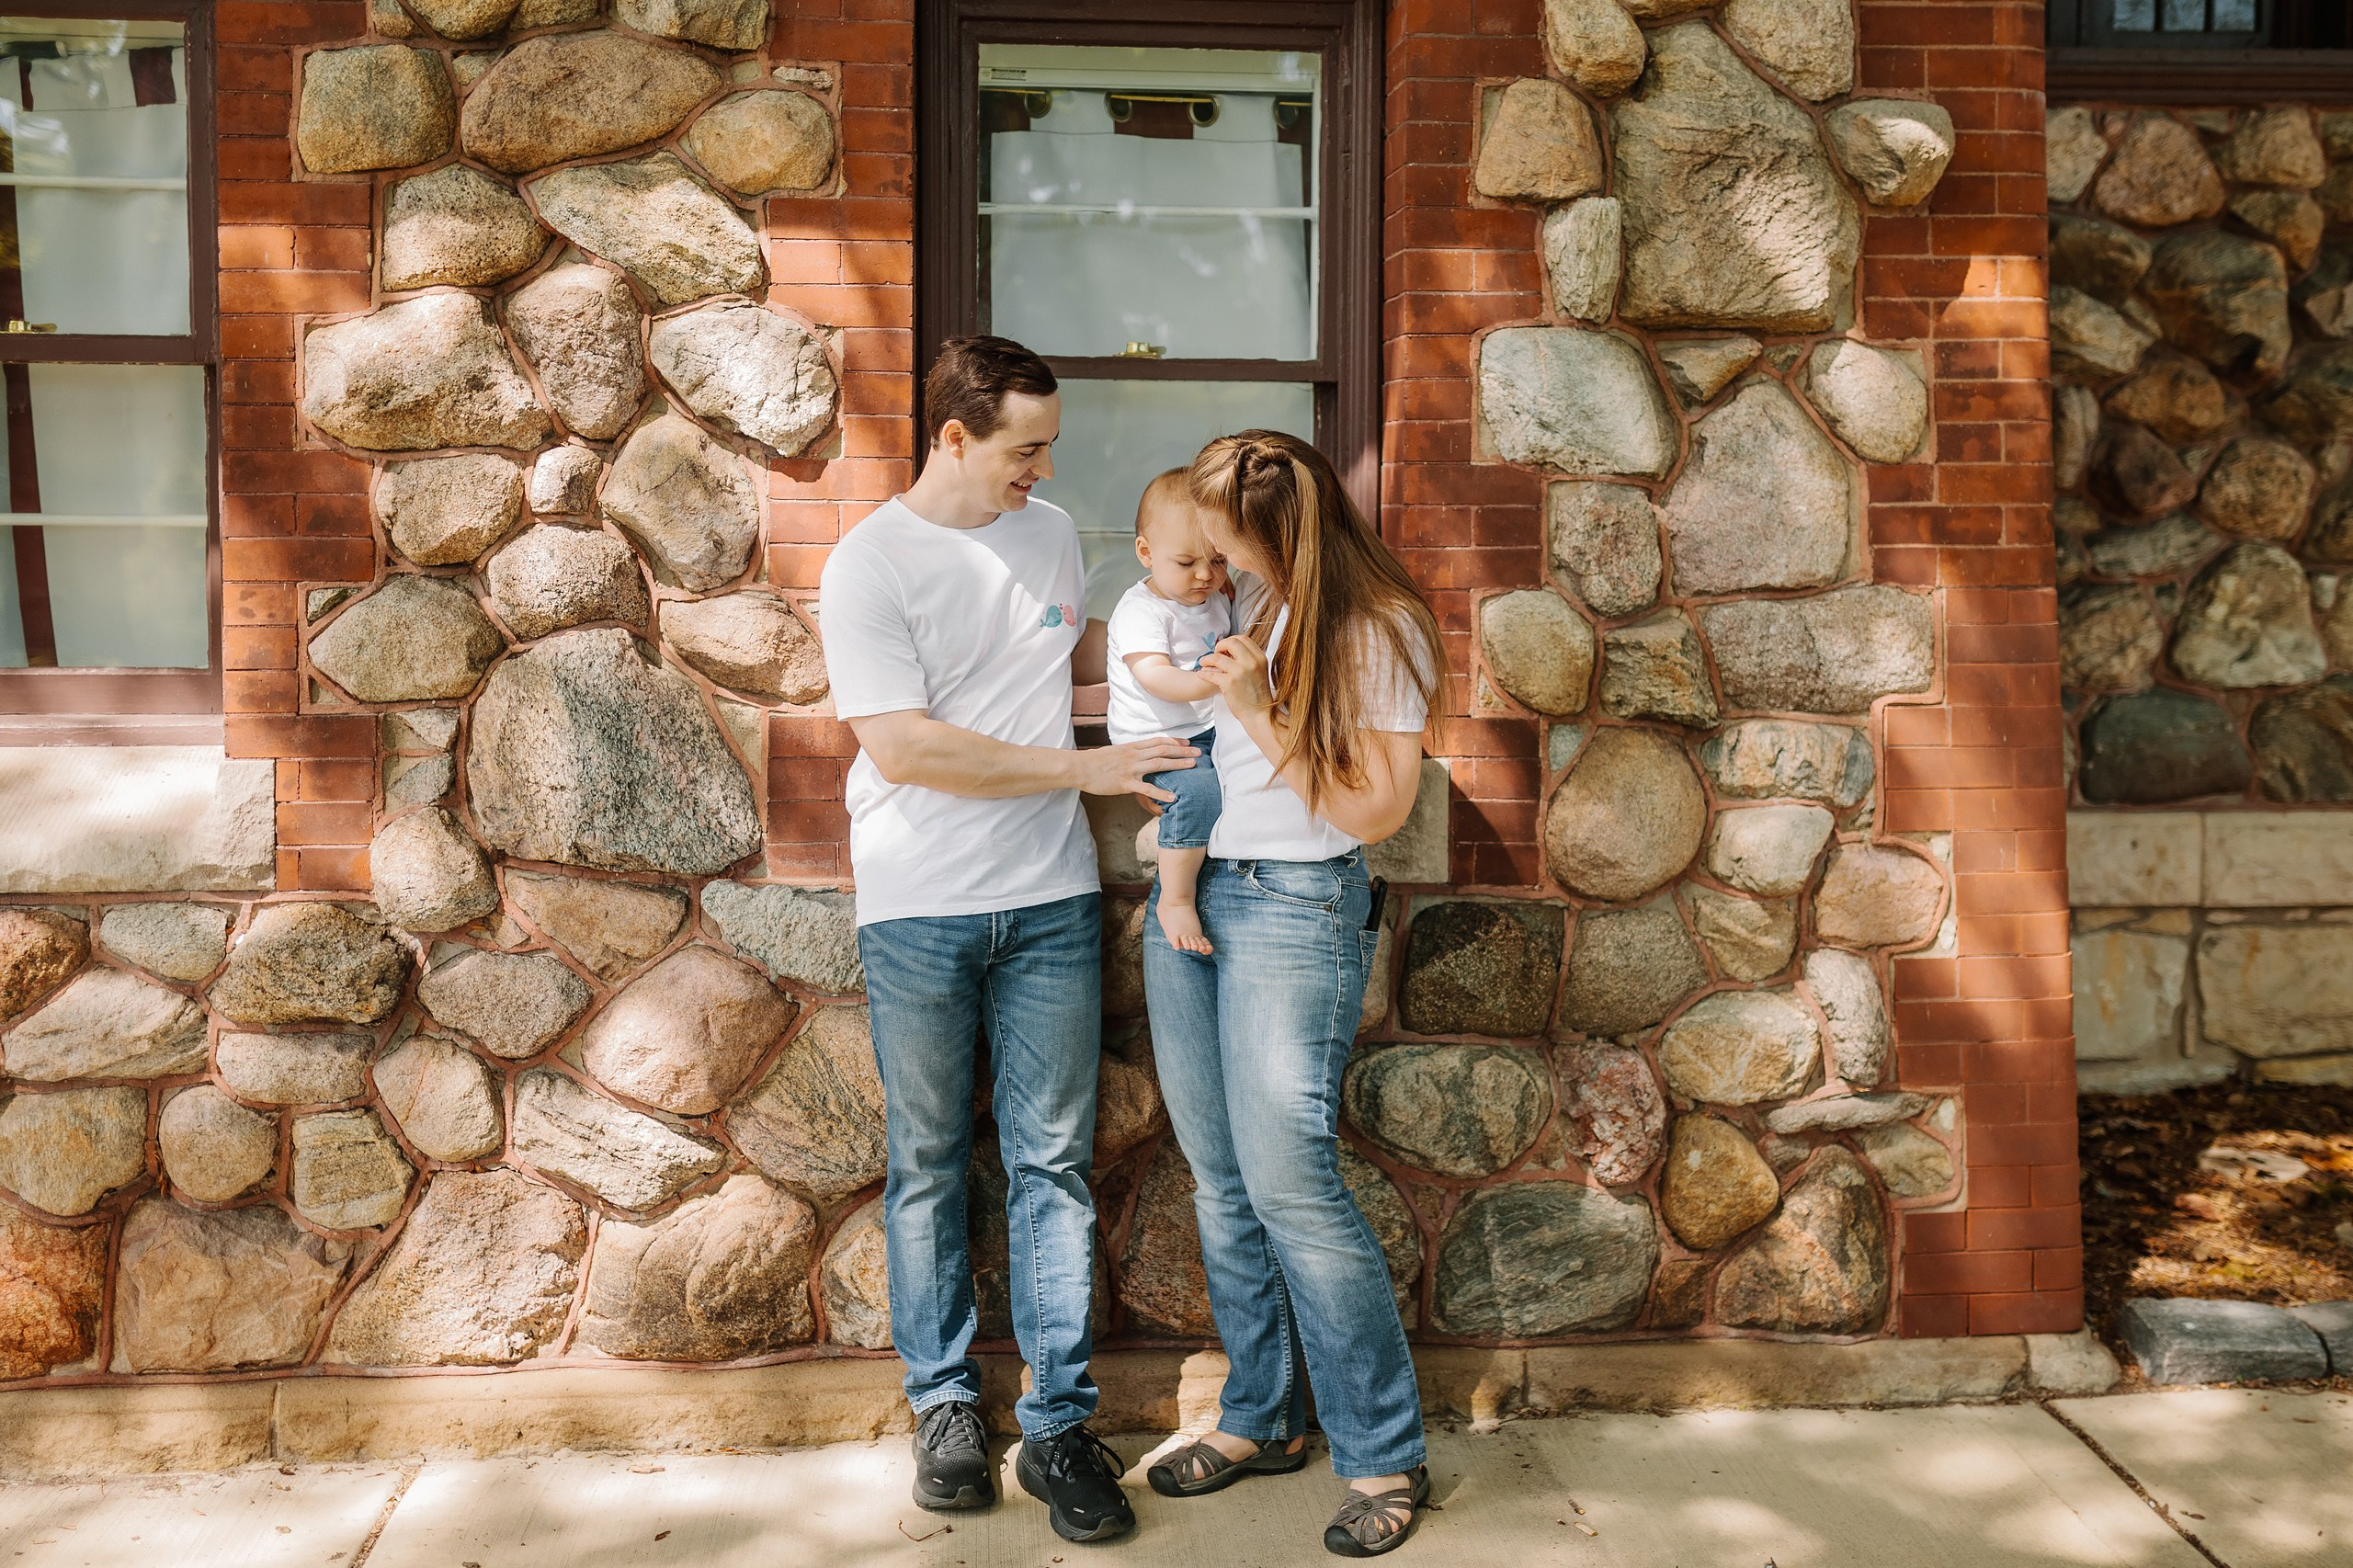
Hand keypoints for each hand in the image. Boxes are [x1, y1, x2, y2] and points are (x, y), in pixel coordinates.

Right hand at [1074, 737, 1196, 801]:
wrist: (1080, 767)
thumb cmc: (1095, 761)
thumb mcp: (1115, 752)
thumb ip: (1129, 753)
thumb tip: (1139, 754)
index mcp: (1132, 747)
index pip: (1158, 741)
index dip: (1175, 741)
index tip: (1188, 743)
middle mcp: (1134, 755)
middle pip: (1163, 750)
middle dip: (1182, 751)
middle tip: (1198, 753)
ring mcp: (1130, 768)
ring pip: (1159, 764)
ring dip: (1177, 764)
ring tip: (1192, 767)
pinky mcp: (1125, 783)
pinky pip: (1146, 788)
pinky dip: (1161, 792)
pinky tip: (1173, 797)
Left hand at [1199, 633, 1272, 716]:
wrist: (1259, 714)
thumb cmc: (1258, 696)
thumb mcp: (1260, 672)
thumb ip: (1250, 660)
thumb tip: (1233, 651)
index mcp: (1260, 658)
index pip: (1243, 639)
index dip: (1231, 641)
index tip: (1226, 648)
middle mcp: (1251, 662)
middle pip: (1231, 643)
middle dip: (1220, 646)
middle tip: (1215, 654)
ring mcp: (1240, 672)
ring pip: (1217, 657)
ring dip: (1207, 659)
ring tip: (1203, 663)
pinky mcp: (1229, 683)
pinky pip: (1211, 673)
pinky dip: (1203, 673)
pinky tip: (1201, 674)